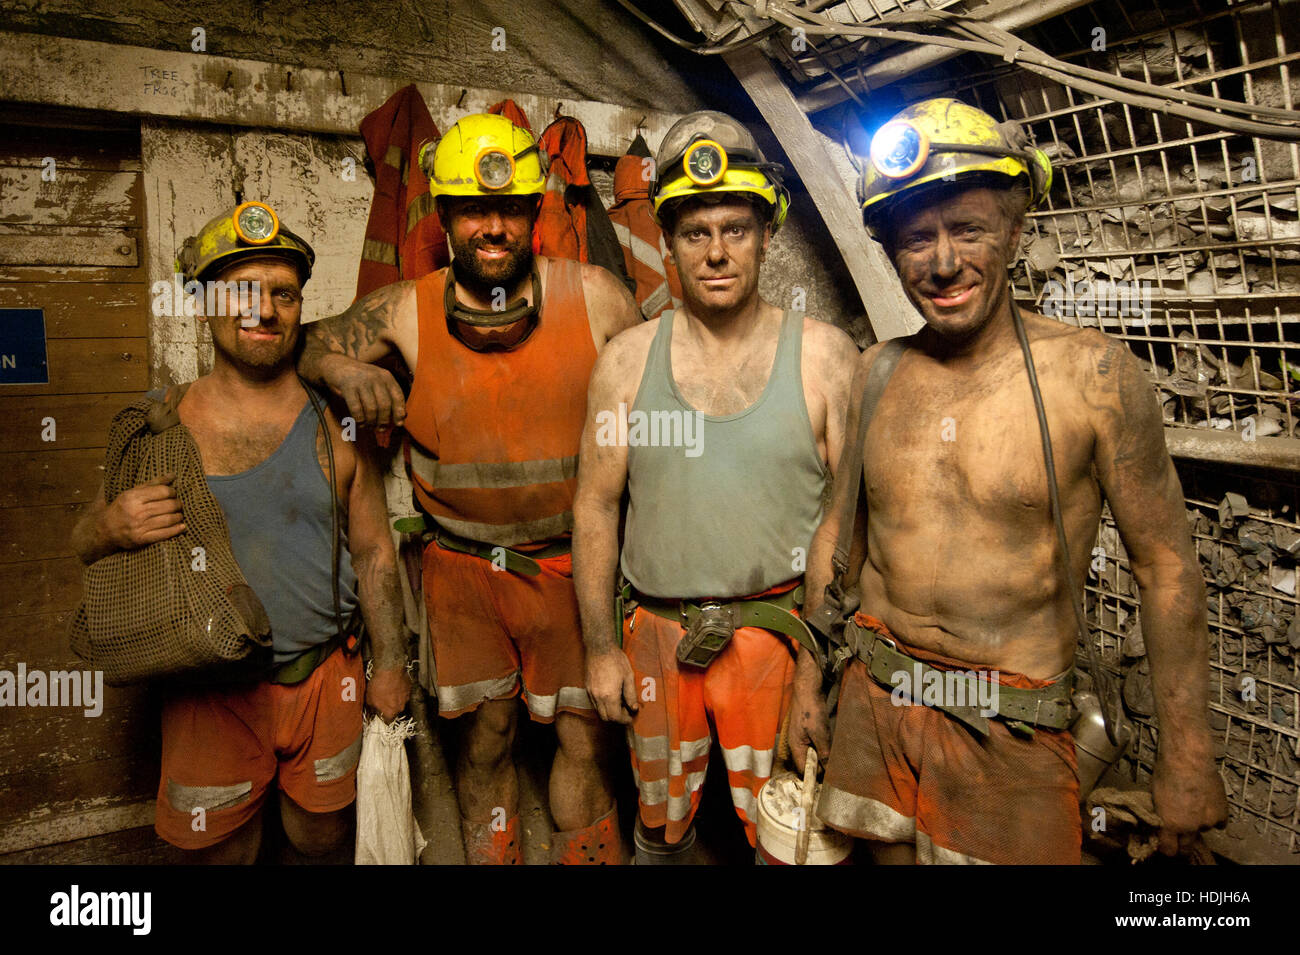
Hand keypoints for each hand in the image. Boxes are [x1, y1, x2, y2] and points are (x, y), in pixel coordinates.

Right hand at [103, 473, 185, 549]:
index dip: (173, 492)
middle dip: (178, 504)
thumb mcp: (132, 492)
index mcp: (133, 497)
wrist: (105, 530)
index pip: (163, 491)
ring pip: (169, 519)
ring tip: (179, 514)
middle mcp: (136, 511)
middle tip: (179, 505)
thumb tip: (172, 475)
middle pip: (168, 505)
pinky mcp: (141, 539)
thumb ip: (152, 483)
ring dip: (179, 516)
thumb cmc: (122, 508)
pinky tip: (182, 526)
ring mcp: (139, 526)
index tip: (173, 494)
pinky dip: (176, 530)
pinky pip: (164, 534)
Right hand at [320, 353, 405, 429]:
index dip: (399, 412)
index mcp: (386, 376)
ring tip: (370, 426)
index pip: (398, 396)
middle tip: (381, 428)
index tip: (398, 424)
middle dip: (384, 420)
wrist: (336, 365)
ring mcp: (361, 381)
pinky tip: (360, 423)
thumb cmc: (360, 379)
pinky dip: (359, 420)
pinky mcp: (347, 387)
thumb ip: (389, 396)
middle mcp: (375, 377)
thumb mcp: (377, 382)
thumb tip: (402, 416)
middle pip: (384, 405)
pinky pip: (356, 409)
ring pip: (371, 408)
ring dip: (371, 422)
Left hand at [365, 666, 410, 722]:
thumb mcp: (369, 700)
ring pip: (400, 701)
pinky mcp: (409, 688)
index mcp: (390, 713)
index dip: (382, 717)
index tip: (378, 712)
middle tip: (382, 700)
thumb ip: (371, 709)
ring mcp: (406, 698)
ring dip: (394, 698)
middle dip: (389, 707)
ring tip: (387, 690)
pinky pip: (403, 692)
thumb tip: (372, 712)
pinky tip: (392, 684)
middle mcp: (400, 707)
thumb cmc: (379, 686)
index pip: (387, 721)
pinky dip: (399, 690)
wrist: (389, 670)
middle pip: (394, 711)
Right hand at [586, 647, 637, 724]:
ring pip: (599, 711)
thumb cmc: (616, 660)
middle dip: (616, 718)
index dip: (624, 720)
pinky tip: (610, 697)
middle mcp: (598, 697)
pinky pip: (594, 703)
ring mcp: (590, 693)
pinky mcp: (587, 688)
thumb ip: (631, 695)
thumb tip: (634, 708)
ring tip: (619, 703)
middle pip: (606, 718)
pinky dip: (602, 705)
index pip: (615, 717)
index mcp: (609, 695)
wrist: (599, 647)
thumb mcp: (628, 676)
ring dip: (609, 712)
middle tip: (626, 711)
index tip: (630, 718)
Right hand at [789, 659, 830, 774]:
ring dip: (823, 756)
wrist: (809, 688)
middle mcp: (797, 743)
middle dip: (820, 766)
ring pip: (813, 752)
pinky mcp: (808, 729)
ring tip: (837, 760)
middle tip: (836, 771)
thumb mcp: (819, 734)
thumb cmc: (811, 711)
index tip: (828, 782)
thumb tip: (828, 770)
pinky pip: (816, 744)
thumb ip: (824, 752)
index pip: (803, 769)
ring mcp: (802, 735)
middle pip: (808, 762)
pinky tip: (833, 746)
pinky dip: (823, 747)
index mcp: (796, 746)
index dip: (814, 776)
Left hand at [1151, 752, 1227, 855]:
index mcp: (1170, 824)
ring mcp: (1208, 822)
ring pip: (1203, 830)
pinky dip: (1214, 817)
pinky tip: (1208, 805)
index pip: (1169, 850)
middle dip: (1182, 847)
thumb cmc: (1167, 772)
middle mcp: (1190, 827)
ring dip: (1199, 823)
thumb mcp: (1155, 796)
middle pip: (1186, 848)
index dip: (1167, 849)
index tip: (1166, 847)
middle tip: (1180, 842)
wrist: (1189, 759)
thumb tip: (1161, 823)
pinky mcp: (1222, 813)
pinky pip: (1219, 822)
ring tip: (1194, 805)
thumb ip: (1161, 815)